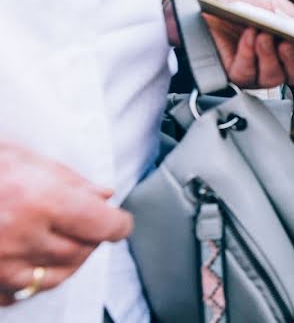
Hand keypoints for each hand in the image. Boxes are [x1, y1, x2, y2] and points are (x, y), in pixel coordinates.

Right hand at [0, 142, 132, 304]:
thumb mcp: (23, 156)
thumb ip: (69, 179)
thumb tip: (103, 197)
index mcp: (39, 198)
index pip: (101, 224)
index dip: (119, 224)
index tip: (122, 223)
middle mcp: (20, 234)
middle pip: (80, 251)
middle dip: (92, 240)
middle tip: (90, 226)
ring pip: (53, 276)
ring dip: (68, 262)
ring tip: (64, 243)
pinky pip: (16, 291)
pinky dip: (29, 279)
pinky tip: (28, 260)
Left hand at [189, 0, 293, 87]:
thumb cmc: (239, 1)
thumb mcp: (272, 3)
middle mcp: (278, 62)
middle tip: (291, 43)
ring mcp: (258, 71)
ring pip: (275, 78)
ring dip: (271, 56)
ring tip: (264, 35)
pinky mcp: (236, 75)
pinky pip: (248, 73)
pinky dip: (249, 54)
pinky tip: (248, 37)